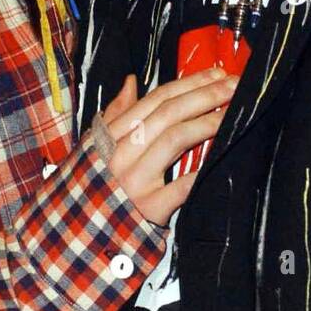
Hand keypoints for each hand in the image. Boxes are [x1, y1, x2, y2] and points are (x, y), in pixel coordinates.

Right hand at [99, 68, 235, 225]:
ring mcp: (135, 181)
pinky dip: (202, 169)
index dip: (188, 83)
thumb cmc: (90, 189)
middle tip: (234, 85)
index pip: (154, 100)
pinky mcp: (150, 209)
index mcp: (109, 136)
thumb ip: (114, 115)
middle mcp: (121, 154)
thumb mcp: (93, 149)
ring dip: (207, 122)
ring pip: (175, 139)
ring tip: (231, 113)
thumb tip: (131, 81)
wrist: (76, 238)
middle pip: (168, 114)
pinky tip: (221, 155)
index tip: (216, 73)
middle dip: (205, 95)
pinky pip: (182, 186)